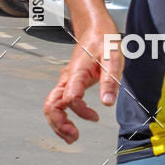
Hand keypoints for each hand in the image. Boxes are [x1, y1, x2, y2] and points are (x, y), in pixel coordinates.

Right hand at [43, 23, 123, 142]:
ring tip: (71, 136)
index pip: (70, 98)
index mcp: (77, 72)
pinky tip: (71, 124)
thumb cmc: (104, 40)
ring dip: (57, 123)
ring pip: (51, 105)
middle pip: (51, 105)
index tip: (96, 116)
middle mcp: (67, 78)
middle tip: (74, 137)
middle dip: (59, 124)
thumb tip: (107, 103)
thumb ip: (110, 80)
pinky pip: (57, 102)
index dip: (81, 111)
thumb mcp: (113, 57)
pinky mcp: (68, 83)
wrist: (96, 28)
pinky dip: (60, 116)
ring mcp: (65, 81)